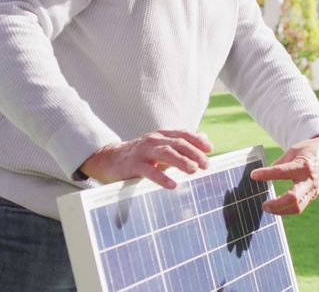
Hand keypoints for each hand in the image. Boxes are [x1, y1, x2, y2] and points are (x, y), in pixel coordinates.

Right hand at [79, 130, 212, 189]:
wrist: (108, 159)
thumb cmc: (139, 155)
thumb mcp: (160, 147)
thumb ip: (181, 144)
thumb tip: (205, 139)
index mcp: (160, 136)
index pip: (182, 134)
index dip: (197, 140)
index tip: (210, 149)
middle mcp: (152, 140)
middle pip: (176, 143)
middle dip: (193, 153)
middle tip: (206, 164)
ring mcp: (142, 152)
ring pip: (165, 153)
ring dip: (181, 161)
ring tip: (193, 170)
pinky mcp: (133, 165)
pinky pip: (149, 170)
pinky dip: (161, 177)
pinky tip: (172, 185)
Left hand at [250, 135, 318, 214]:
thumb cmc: (309, 151)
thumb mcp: (294, 150)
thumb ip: (280, 163)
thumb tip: (265, 174)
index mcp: (304, 165)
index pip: (283, 172)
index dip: (267, 174)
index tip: (254, 175)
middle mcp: (309, 180)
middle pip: (293, 198)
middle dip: (277, 204)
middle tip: (263, 205)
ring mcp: (312, 190)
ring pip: (297, 207)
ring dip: (280, 210)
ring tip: (267, 208)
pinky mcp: (312, 196)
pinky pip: (299, 207)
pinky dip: (286, 210)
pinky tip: (276, 208)